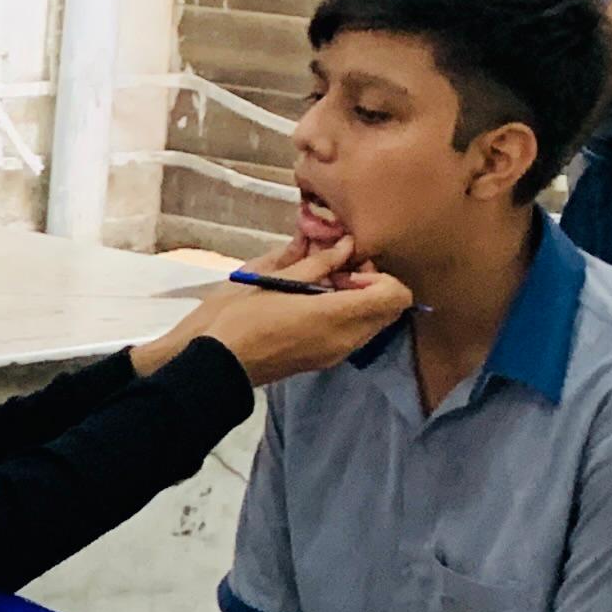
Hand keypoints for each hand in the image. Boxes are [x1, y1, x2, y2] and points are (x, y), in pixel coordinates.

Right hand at [180, 234, 416, 384]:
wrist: (215, 365)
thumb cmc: (239, 319)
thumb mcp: (274, 281)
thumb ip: (317, 264)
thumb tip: (346, 245)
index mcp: (336, 316)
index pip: (396, 295)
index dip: (380, 276)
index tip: (347, 269)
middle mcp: (346, 338)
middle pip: (389, 310)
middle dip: (372, 287)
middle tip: (337, 275)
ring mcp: (336, 354)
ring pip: (373, 323)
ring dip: (359, 302)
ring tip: (321, 290)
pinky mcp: (324, 361)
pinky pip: (353, 335)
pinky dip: (346, 317)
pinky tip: (312, 307)